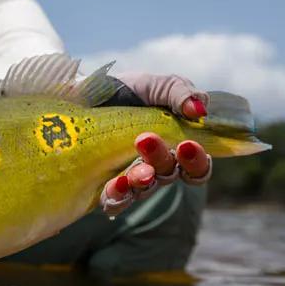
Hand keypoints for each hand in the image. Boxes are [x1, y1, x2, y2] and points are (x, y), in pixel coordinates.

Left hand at [99, 83, 211, 216]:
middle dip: (161, 159)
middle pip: (169, 176)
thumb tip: (199, 110)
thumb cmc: (128, 90)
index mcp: (173, 145)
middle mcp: (154, 166)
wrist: (85, 92)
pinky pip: (115, 201)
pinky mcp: (105, 187)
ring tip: (133, 170)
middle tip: (146, 139)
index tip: (187, 145)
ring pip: (143, 190)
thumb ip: (181, 93)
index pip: (196, 166)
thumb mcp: (156, 84)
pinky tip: (116, 182)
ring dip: (141, 179)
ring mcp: (130, 178)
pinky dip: (118, 196)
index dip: (197, 162)